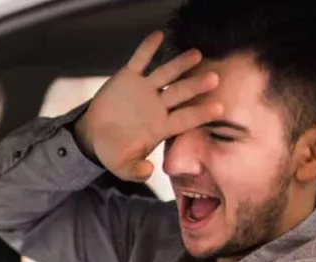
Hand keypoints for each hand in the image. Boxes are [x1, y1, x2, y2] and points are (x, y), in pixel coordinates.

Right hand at [74, 31, 223, 180]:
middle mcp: (158, 106)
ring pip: (166, 74)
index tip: (220, 109)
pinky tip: (158, 35)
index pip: (185, 119)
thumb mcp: (122, 166)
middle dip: (196, 86)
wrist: (95, 136)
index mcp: (161, 127)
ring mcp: (145, 90)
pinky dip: (148, 48)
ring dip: (180, 64)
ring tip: (196, 54)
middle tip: (214, 78)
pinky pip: (140, 60)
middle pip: (181, 94)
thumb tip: (148, 171)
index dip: (201, 114)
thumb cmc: (114, 152)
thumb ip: (135, 171)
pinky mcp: (129, 77)